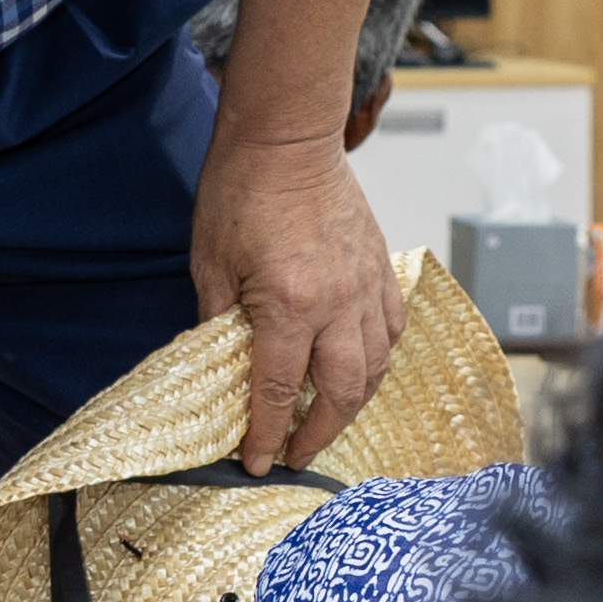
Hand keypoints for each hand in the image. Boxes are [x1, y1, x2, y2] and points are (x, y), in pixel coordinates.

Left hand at [195, 124, 399, 475]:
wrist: (286, 138)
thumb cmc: (239, 192)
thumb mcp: (210, 264)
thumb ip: (218, 324)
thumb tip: (222, 370)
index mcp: (288, 305)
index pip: (280, 392)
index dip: (268, 435)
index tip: (257, 463)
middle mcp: (337, 304)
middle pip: (341, 393)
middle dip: (319, 434)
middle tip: (297, 454)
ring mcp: (367, 286)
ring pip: (375, 367)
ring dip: (352, 404)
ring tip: (329, 421)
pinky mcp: (382, 268)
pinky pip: (392, 329)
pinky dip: (379, 358)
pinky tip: (360, 368)